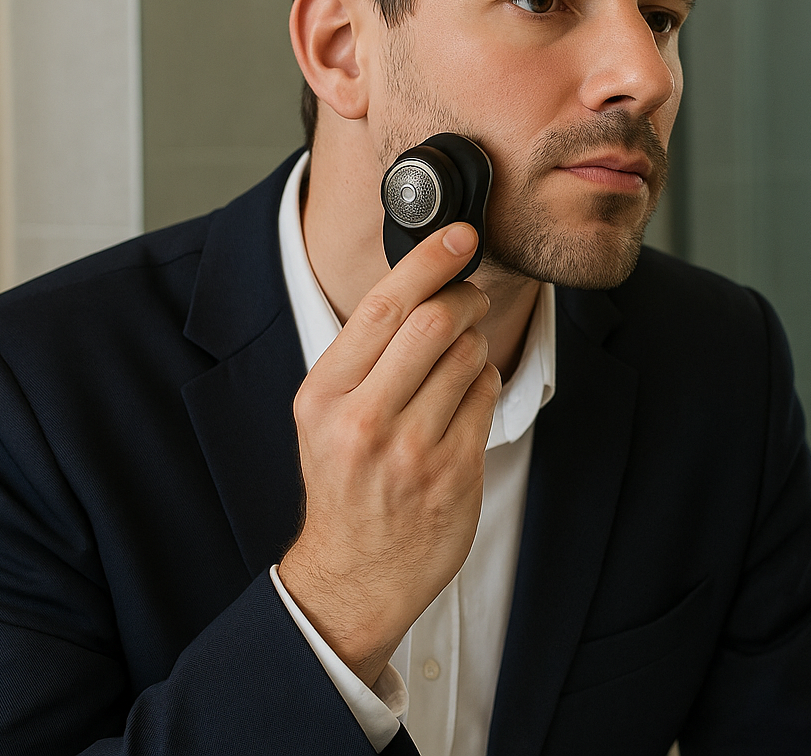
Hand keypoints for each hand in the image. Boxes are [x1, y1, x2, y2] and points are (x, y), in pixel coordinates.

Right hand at [278, 223, 499, 686]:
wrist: (354, 575)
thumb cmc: (345, 485)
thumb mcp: (324, 417)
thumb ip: (363, 358)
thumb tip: (420, 285)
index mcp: (323, 396)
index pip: (383, 308)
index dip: (429, 262)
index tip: (459, 236)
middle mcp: (364, 420)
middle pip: (433, 323)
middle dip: (463, 297)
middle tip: (469, 295)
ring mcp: (412, 449)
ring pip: (468, 356)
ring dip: (476, 343)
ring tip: (460, 357)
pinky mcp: (454, 471)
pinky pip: (486, 397)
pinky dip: (484, 382)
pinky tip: (467, 395)